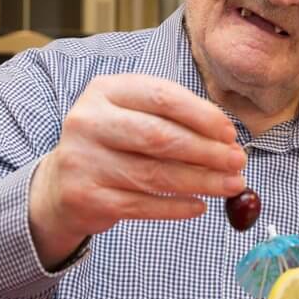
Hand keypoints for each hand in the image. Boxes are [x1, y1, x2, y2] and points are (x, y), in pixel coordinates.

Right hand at [30, 74, 246, 267]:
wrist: (60, 185)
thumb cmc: (113, 144)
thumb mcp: (135, 116)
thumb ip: (175, 120)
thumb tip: (227, 141)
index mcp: (106, 91)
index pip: (163, 97)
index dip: (202, 116)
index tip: (230, 134)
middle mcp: (89, 122)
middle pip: (161, 137)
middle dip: (207, 152)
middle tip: (238, 162)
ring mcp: (84, 160)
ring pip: (155, 174)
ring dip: (202, 181)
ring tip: (232, 185)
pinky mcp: (86, 196)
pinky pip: (142, 204)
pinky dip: (176, 207)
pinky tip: (200, 206)